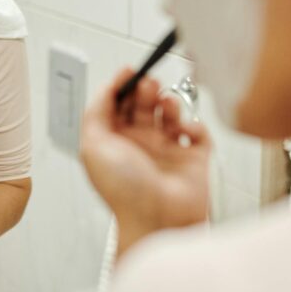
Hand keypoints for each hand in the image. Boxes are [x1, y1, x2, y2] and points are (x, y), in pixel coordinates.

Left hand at [81, 69, 211, 254]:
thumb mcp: (93, 146)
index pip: (117, 105)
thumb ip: (95, 113)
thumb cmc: (124, 189)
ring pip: (170, 114)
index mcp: (114, 143)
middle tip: (149, 85)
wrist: (158, 220)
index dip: (122, 85)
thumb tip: (107, 89)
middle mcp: (140, 145)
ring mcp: (167, 152)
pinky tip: (183, 131)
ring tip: (166, 105)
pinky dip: (192, 125)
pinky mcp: (193, 160)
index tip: (129, 71)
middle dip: (145, 90)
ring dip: (168, 103)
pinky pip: (197, 132)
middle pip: (143, 105)